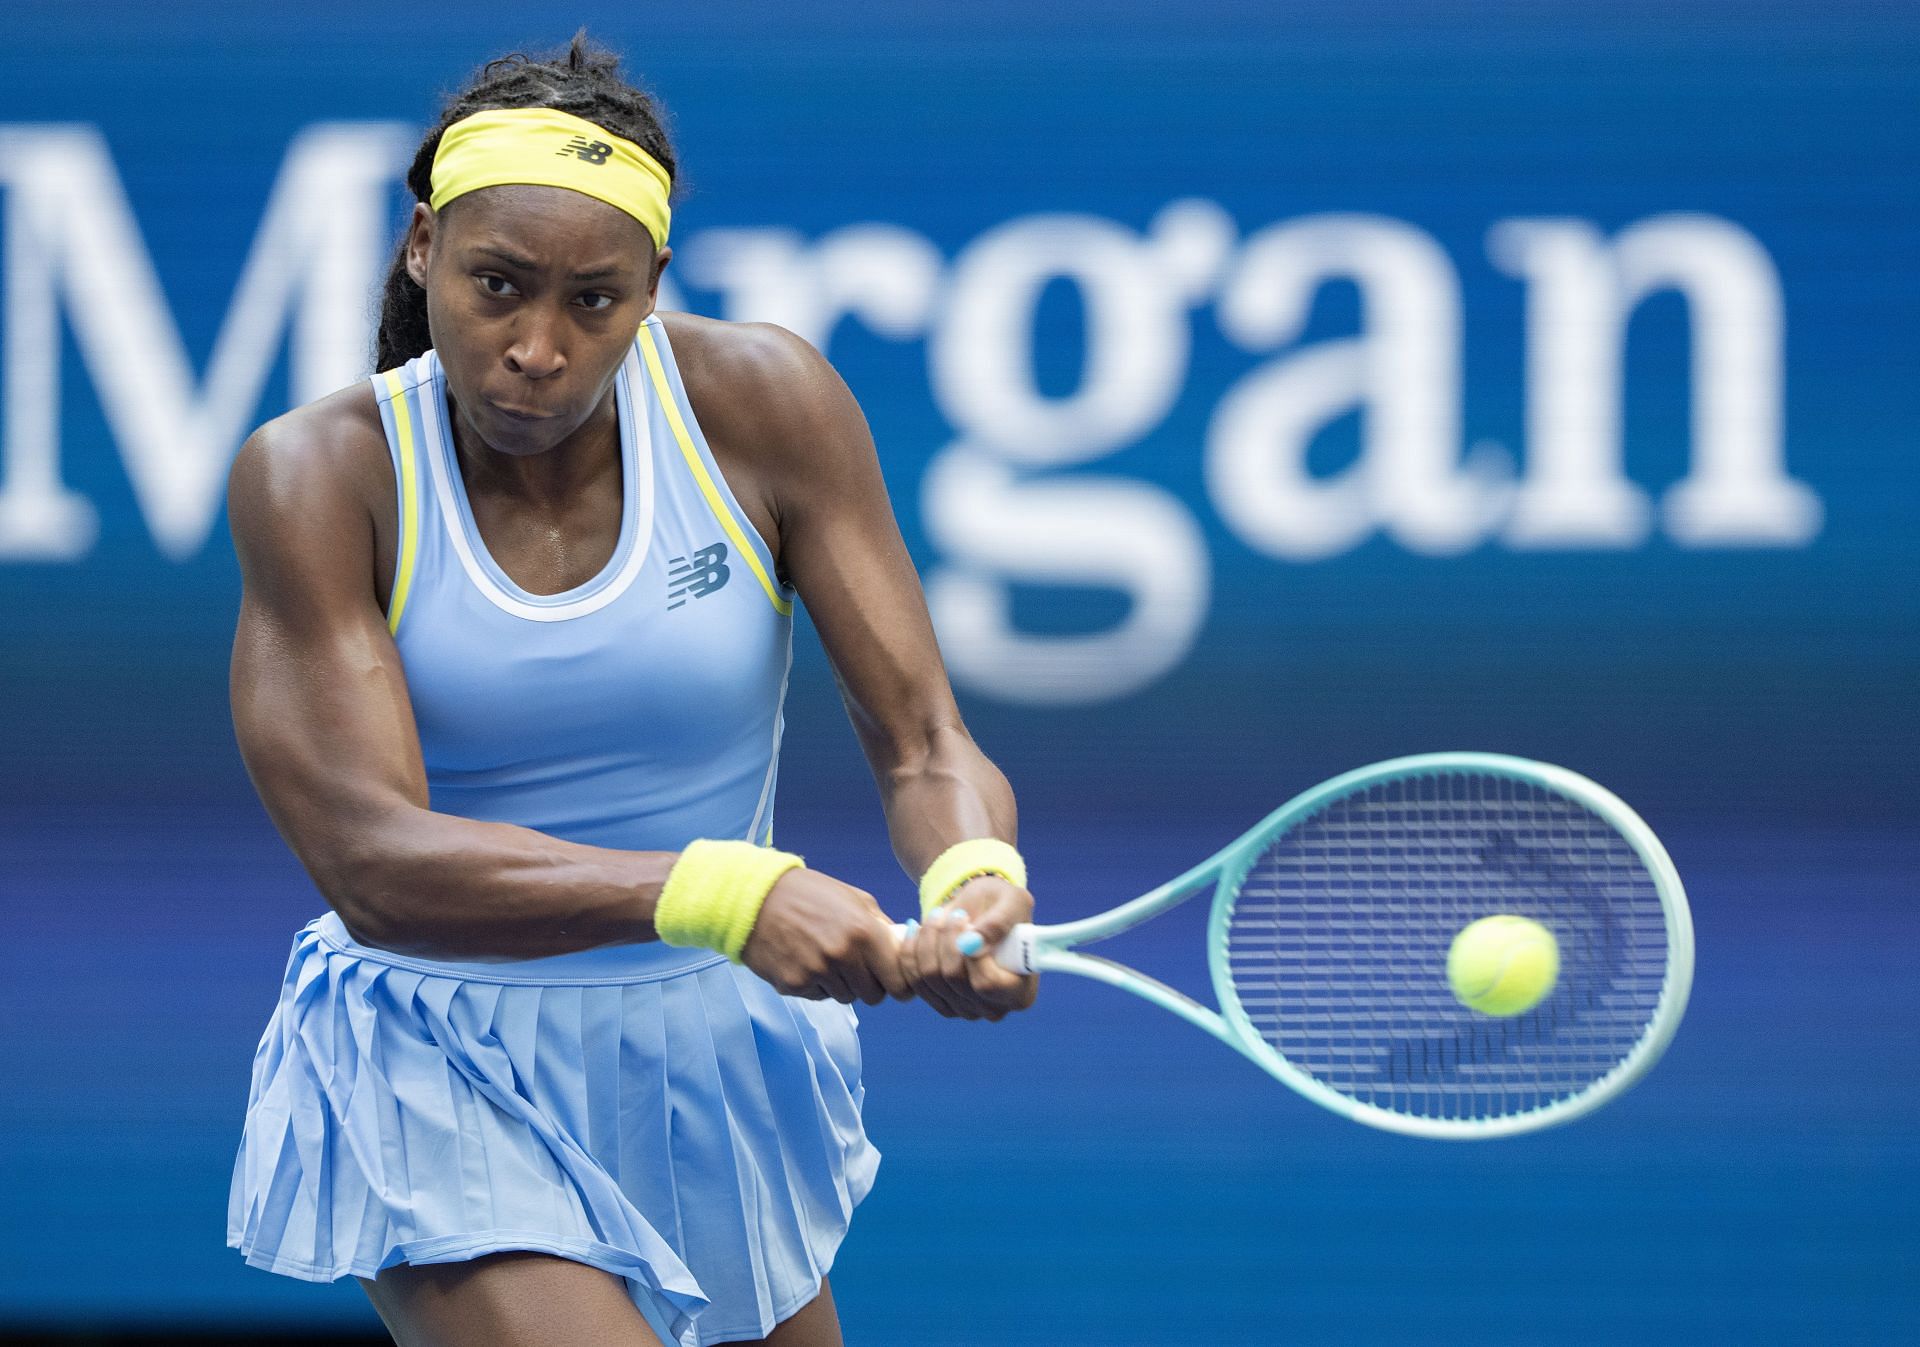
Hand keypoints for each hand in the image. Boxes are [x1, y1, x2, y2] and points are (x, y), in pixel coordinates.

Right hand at [738, 869, 913, 1004]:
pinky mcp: (793, 985)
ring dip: (841, 984)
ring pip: (845, 998)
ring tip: (825, 957)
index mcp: (864, 932)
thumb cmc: (810, 894)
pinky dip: (816, 985)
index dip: (899, 985)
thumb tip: (903, 950)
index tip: (894, 982)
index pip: (898, 982)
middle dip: (869, 985)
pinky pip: (818, 997)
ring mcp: (816, 973)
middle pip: (873, 996)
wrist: (756, 897)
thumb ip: (882, 927)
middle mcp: (842, 956)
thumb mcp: (855, 899)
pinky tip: (804, 960)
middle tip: (856, 967)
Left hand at [899, 875, 1039, 1020]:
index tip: (967, 921)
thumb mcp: (1013, 902)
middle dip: (948, 938)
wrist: (980, 911)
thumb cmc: (1003, 907)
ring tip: (938, 915)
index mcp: (1020, 993)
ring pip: (930, 977)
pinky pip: (913, 978)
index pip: (987, 984)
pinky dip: (910, 950)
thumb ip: (1000, 922)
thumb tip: (975, 942)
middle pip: (954, 979)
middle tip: (955, 912)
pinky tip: (916, 928)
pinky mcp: (937, 1001)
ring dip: (928, 939)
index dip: (971, 954)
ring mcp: (963, 1009)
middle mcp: (992, 1009)